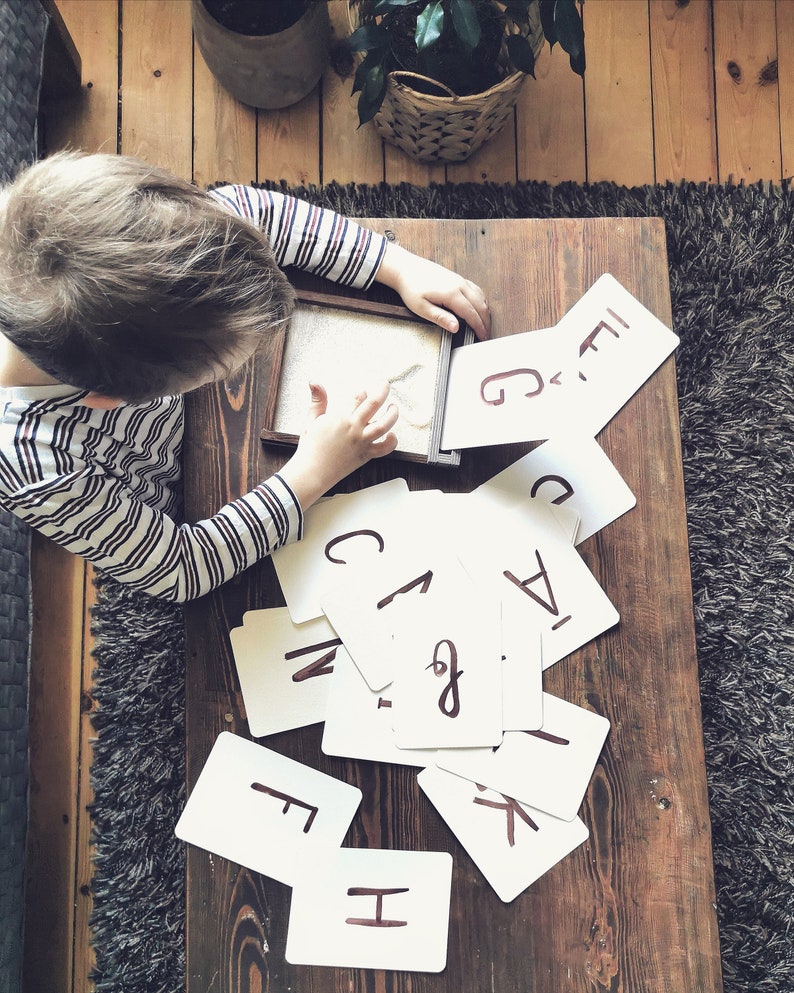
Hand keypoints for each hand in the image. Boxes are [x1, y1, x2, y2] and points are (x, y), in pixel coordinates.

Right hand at [278, 382, 398, 509]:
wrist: (312, 472)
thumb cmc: (310, 447)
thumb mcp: (311, 420)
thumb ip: (317, 401)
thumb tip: (314, 381)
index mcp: (341, 418)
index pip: (358, 398)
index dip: (362, 393)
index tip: (363, 392)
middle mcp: (354, 428)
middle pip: (374, 404)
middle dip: (382, 391)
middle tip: (385, 385)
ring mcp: (362, 442)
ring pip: (384, 424)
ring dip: (392, 414)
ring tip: (393, 408)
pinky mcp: (365, 455)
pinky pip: (384, 449)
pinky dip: (392, 442)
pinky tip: (393, 435)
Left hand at [375, 242, 490, 339]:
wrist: (405, 268)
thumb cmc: (411, 288)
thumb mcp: (422, 308)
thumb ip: (440, 318)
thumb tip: (455, 328)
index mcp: (451, 294)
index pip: (471, 314)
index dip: (479, 327)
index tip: (482, 336)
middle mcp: (459, 285)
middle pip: (479, 305)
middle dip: (485, 321)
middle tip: (485, 334)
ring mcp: (459, 279)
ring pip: (480, 296)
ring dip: (484, 310)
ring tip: (484, 323)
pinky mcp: (457, 277)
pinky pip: (475, 289)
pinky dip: (480, 299)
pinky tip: (478, 306)